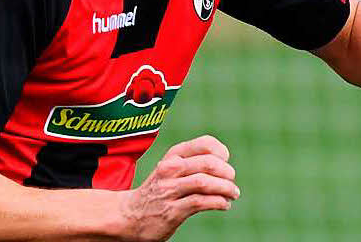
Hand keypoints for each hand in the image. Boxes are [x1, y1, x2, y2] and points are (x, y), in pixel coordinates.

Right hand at [120, 135, 239, 240]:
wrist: (127, 216)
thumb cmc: (157, 190)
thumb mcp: (170, 168)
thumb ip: (193, 162)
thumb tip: (225, 162)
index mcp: (173, 155)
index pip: (204, 144)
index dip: (221, 152)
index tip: (226, 161)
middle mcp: (170, 169)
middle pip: (208, 163)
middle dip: (226, 172)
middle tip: (231, 181)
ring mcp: (169, 190)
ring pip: (205, 182)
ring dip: (226, 188)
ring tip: (233, 194)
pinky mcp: (171, 211)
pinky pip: (201, 202)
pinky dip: (218, 202)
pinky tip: (224, 205)